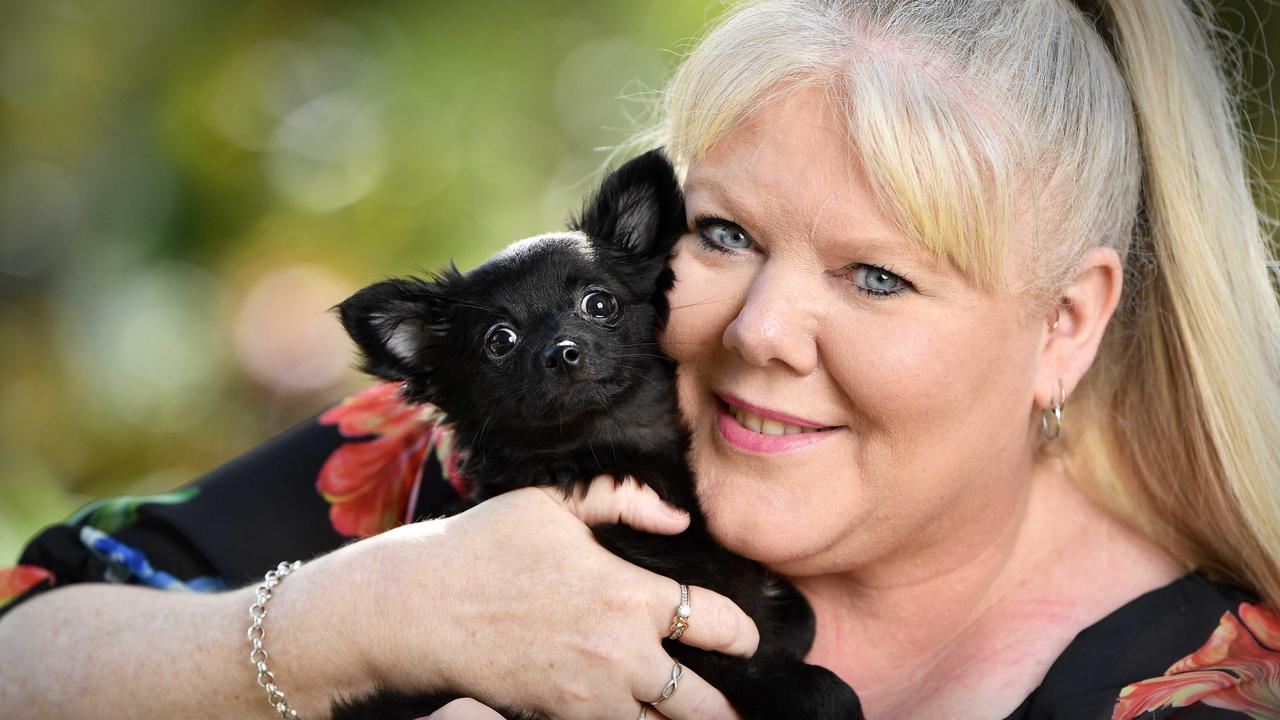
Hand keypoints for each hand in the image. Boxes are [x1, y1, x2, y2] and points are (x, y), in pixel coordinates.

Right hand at [344, 476, 756, 719]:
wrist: (419, 609)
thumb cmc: (484, 547)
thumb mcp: (554, 502)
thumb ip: (624, 499)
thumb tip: (678, 520)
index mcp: (632, 595)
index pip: (719, 625)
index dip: (743, 636)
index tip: (748, 640)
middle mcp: (624, 654)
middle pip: (704, 702)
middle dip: (729, 707)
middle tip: (741, 708)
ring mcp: (593, 696)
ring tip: (696, 718)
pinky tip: (638, 715)